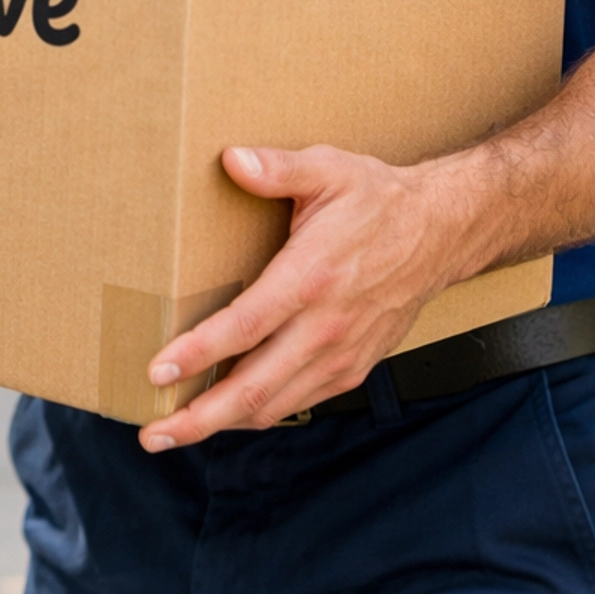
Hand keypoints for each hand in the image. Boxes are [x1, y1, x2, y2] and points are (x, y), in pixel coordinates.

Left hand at [139, 143, 465, 451]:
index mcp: (312, 277)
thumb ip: (278, 168)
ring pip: (273, 406)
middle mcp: (326, 327)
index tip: (158, 370)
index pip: (246, 327)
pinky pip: (297, 403)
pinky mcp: (352, 370)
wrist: (441, 233)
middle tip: (153, 433)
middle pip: (253, 388)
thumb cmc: (379, 201)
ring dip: (222, 425)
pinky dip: (259, 414)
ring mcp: (341, 355)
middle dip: (199, 417)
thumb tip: (232, 160)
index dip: (199, 354)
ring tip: (177, 431)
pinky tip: (229, 413)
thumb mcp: (329, 169)